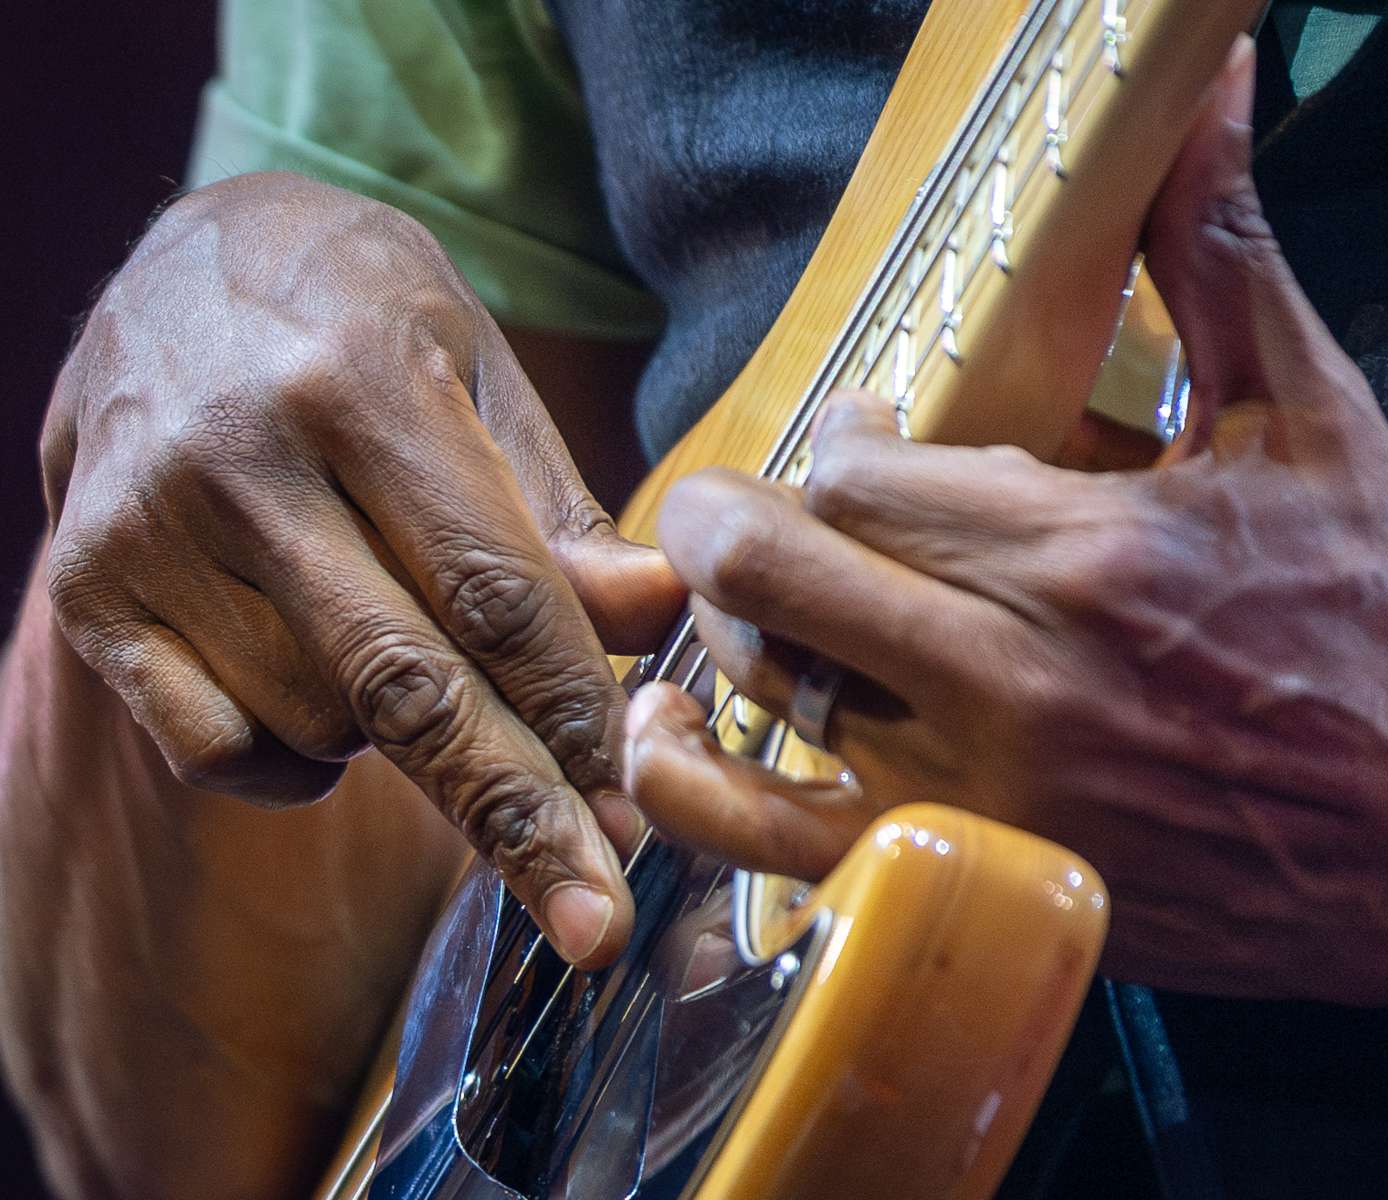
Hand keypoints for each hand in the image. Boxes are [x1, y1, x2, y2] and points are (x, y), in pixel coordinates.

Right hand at [40, 172, 681, 966]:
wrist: (182, 262)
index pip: (492, 590)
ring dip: (403, 741)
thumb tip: (653, 620)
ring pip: (318, 722)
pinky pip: (213, 744)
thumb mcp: (482, 375)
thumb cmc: (364, 321)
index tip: (631, 811)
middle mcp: (241, 456)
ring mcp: (147, 528)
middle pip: (405, 683)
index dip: (572, 712)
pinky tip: (323, 695)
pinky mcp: (86, 588)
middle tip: (591, 919)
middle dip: (513, 814)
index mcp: (363, 382)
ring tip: (416, 654)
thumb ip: (557, 514)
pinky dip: (291, 760)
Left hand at [622, 43, 1387, 1003]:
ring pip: (766, 687)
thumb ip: (1221, 250)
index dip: (842, 437)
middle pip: (777, 569)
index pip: (858, 468)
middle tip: (754, 502)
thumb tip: (1213, 81)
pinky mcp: (975, 876)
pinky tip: (669, 739)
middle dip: (736, 517)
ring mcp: (983, 792)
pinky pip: (775, 846)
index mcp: (1083, 546)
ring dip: (732, 627)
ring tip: (755, 597)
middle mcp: (1012, 674)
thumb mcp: (1308, 417)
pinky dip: (696, 792)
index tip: (877, 435)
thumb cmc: (1383, 612)